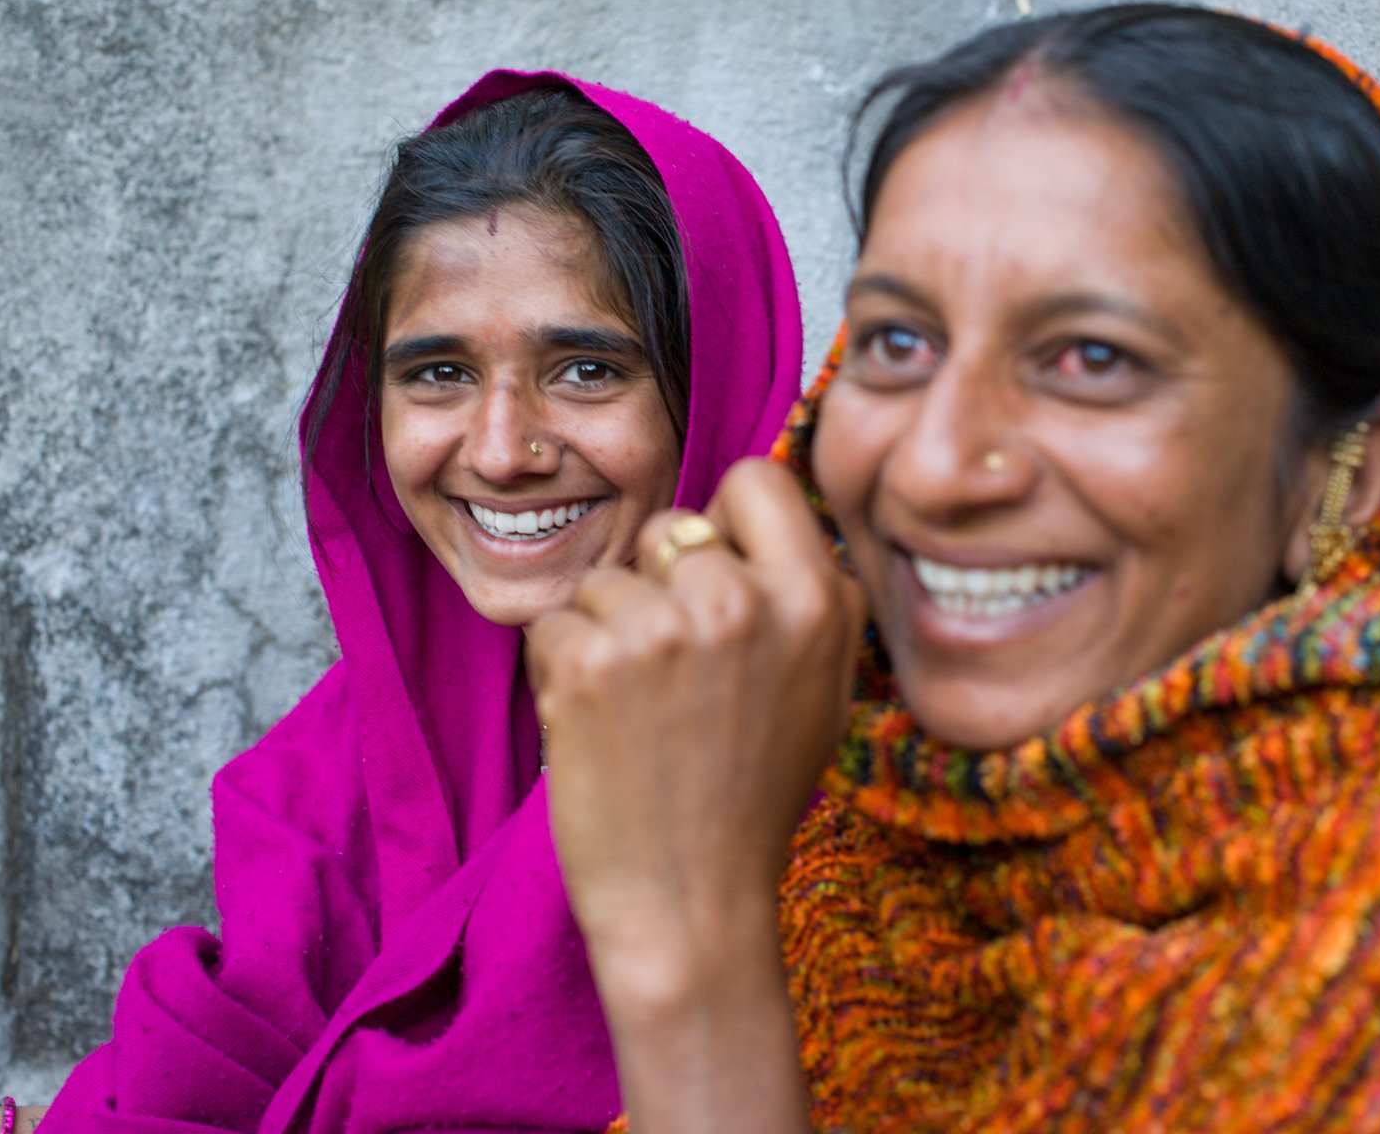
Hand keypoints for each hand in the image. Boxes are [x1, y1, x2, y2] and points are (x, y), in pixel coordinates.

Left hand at [525, 457, 863, 970]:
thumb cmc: (755, 795)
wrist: (690, 900)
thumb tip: (777, 513)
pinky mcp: (589, 662)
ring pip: (604, 580)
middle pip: (670, 529)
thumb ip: (811, 596)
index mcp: (813, 599)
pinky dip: (562, 670)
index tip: (714, 571)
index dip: (727, 522)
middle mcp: (741, 600)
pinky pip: (554, 623)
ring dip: (605, 633)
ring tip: (637, 711)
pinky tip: (597, 727)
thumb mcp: (826, 690)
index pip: (756, 479)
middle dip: (657, 586)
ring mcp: (661, 628)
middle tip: (672, 671)